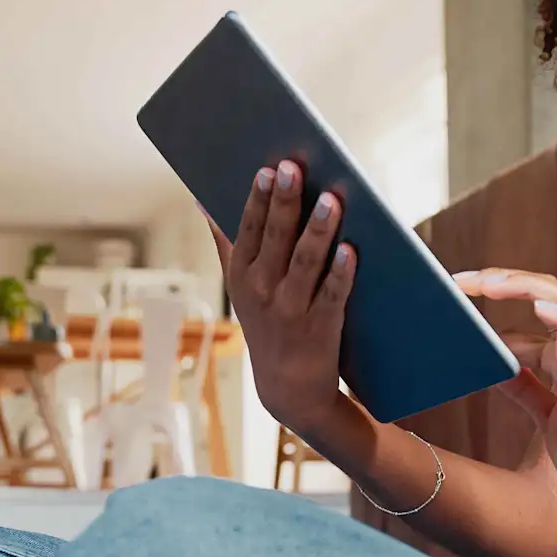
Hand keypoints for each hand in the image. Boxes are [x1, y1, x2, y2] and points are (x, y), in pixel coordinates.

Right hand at [205, 160, 354, 434]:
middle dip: (284, 202)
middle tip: (294, 167)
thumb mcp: (240, 286)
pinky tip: (353, 249)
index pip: (248, 228)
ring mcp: (292, 310)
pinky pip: (333, 295)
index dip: (258, 198)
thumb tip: (203, 200)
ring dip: (318, 230)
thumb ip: (226, 242)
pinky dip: (342, 273)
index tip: (268, 168)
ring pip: (306, 262)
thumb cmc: (267, 323)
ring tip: (331, 200)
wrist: (288, 388)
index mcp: (242, 275)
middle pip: (275, 238)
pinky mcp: (321, 327)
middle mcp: (263, 290)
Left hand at [455, 269, 556, 528]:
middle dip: (505, 279)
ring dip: (527, 286)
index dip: (497, 293)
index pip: (533, 304)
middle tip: (462, 280)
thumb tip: (492, 366)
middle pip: (547, 292)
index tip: (457, 290)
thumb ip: (523, 387)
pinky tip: (539, 308)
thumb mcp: (544, 413)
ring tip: (490, 284)